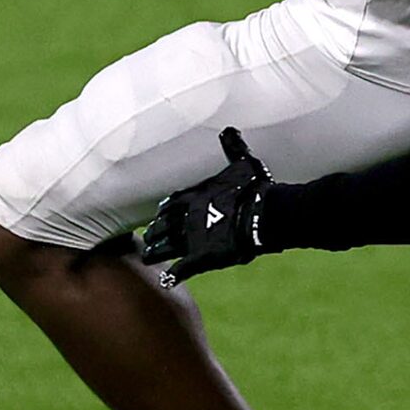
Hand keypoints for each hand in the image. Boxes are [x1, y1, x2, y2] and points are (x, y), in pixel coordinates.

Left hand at [142, 128, 274, 283]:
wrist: (261, 215)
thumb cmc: (253, 188)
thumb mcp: (243, 163)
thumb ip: (234, 148)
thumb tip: (230, 129)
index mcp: (195, 196)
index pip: (173, 202)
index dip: (166, 208)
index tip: (160, 211)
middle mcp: (187, 217)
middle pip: (164, 224)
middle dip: (156, 229)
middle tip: (150, 234)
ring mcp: (191, 239)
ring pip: (165, 246)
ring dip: (155, 250)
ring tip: (148, 255)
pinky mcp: (200, 258)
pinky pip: (181, 269)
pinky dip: (173, 275)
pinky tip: (166, 280)